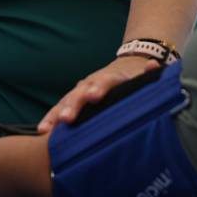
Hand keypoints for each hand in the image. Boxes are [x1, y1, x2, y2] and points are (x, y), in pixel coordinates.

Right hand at [37, 55, 160, 133]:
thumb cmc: (139, 77)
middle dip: (72, 106)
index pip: (105, 81)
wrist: (130, 64)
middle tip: (66, 119)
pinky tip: (42, 132)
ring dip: (56, 114)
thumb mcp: (147, 73)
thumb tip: (154, 65)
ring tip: (46, 129)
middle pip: (80, 93)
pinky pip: (60, 109)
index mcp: (112, 78)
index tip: (94, 96)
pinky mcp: (75, 101)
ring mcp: (81, 91)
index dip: (99, 88)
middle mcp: (92, 83)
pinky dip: (51, 119)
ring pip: (66, 101)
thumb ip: (151, 72)